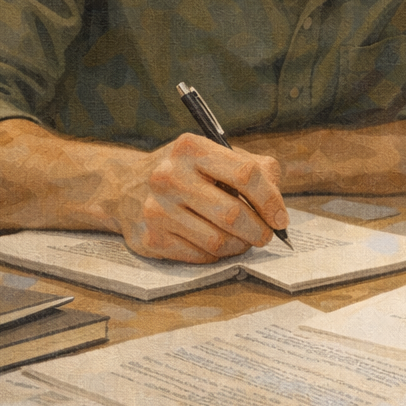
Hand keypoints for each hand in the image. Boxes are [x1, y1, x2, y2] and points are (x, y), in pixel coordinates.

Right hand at [117, 132, 288, 262]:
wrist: (125, 187)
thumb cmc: (188, 172)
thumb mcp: (217, 155)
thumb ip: (256, 170)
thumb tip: (279, 210)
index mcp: (191, 148)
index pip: (246, 174)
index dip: (271, 200)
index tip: (281, 219)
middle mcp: (169, 176)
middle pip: (232, 214)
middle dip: (259, 231)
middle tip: (266, 235)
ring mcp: (156, 209)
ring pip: (217, 241)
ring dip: (239, 246)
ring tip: (242, 239)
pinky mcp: (150, 238)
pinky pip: (199, 256)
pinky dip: (216, 255)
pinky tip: (214, 243)